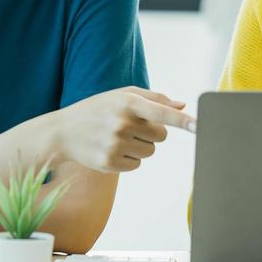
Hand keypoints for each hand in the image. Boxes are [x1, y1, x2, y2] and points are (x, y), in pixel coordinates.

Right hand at [51, 87, 195, 173]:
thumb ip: (153, 98)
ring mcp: (115, 145)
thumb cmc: (97, 109)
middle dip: (151, 132)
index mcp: (127, 102)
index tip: (200, 126)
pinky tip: (112, 149)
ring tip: (118, 137)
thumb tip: (182, 104)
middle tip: (130, 126)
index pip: (162, 112)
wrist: (62, 132)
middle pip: (161, 135)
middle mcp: (122, 123)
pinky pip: (137, 165)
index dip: (182, 120)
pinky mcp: (110, 163)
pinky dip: (129, 159)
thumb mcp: (120, 96)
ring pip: (151, 152)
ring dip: (141, 146)